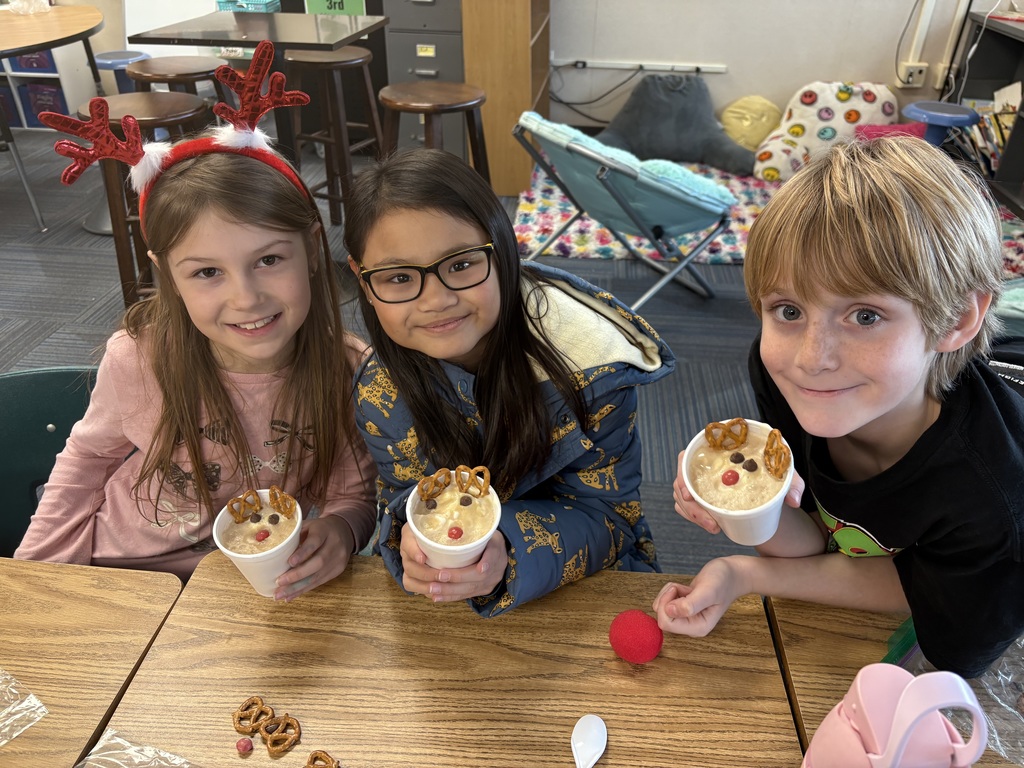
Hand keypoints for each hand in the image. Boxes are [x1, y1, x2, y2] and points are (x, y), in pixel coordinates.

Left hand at [274, 515, 355, 600]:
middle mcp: (335, 544)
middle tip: (279, 582)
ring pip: (318, 576)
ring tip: (280, 595)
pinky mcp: (338, 570)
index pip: (315, 541)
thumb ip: (295, 536)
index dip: (303, 553)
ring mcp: (338, 559)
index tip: (289, 562)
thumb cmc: (319, 529)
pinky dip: (303, 590)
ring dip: (297, 588)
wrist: (344, 531)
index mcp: (324, 530)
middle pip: (318, 563)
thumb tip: (274, 553)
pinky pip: (319, 582)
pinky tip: (291, 596)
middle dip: (297, 575)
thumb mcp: (308, 525)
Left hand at [399, 527, 507, 601]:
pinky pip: (465, 595)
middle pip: (478, 577)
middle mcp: (495, 569)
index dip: (487, 562)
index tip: (479, 568)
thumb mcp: (485, 530)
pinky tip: (436, 597)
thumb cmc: (486, 538)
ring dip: (450, 590)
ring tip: (432, 589)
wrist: (502, 554)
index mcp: (497, 549)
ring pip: (469, 589)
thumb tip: (449, 527)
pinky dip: (450, 597)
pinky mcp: (482, 590)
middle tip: (439, 576)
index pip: (494, 555)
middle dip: (458, 577)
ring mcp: (489, 582)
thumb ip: (472, 530)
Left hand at [652, 556, 746, 636]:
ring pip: (661, 608)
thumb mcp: (708, 591)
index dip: (666, 605)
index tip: (678, 591)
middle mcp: (690, 626)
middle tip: (684, 589)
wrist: (730, 574)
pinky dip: (670, 590)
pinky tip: (686, 588)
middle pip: (662, 617)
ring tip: (687, 588)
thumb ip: (691, 604)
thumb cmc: (722, 581)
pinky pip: (664, 602)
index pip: (667, 624)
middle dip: (667, 598)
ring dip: (669, 593)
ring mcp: (686, 619)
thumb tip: (670, 612)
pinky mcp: (682, 610)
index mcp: (697, 628)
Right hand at [673, 449, 805, 532]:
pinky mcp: (700, 496)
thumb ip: (792, 482)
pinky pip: (687, 507)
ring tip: (714, 527)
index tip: (689, 496)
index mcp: (716, 450)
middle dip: (692, 507)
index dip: (682, 476)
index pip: (686, 458)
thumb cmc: (771, 468)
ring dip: (694, 515)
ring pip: (682, 498)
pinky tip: (711, 525)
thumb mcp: (783, 473)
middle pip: (682, 483)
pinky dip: (695, 518)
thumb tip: (794, 500)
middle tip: (710, 523)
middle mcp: (703, 465)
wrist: (769, 479)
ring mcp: (699, 482)